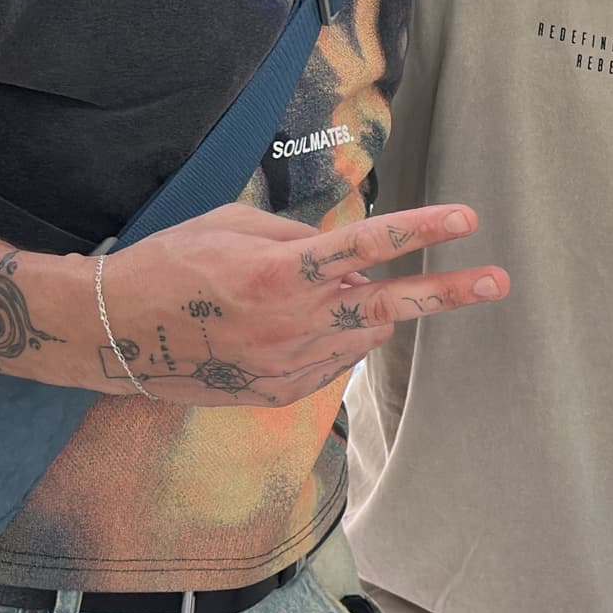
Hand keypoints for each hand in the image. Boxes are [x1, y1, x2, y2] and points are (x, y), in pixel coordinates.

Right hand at [87, 201, 506, 406]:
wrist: (115, 335)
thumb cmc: (170, 264)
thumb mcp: (230, 224)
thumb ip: (296, 236)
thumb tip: (347, 252)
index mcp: (280, 272)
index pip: (367, 245)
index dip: (421, 229)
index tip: (467, 218)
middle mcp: (292, 323)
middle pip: (389, 306)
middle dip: (447, 293)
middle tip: (498, 281)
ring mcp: (286, 364)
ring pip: (361, 336)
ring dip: (366, 310)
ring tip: (331, 293)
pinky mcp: (277, 393)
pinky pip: (330, 364)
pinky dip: (331, 340)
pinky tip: (300, 326)